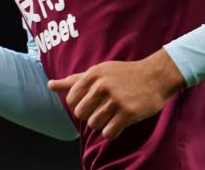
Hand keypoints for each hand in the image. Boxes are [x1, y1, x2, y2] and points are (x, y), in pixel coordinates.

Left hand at [46, 49, 185, 140]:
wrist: (155, 76)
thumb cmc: (123, 74)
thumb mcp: (98, 71)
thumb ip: (74, 80)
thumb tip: (49, 85)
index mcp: (92, 75)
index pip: (71, 99)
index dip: (79, 104)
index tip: (92, 102)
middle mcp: (102, 86)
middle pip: (80, 114)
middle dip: (90, 115)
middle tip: (103, 109)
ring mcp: (115, 100)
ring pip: (94, 124)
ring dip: (102, 124)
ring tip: (112, 115)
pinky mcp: (128, 113)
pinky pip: (109, 133)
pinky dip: (112, 132)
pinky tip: (119, 123)